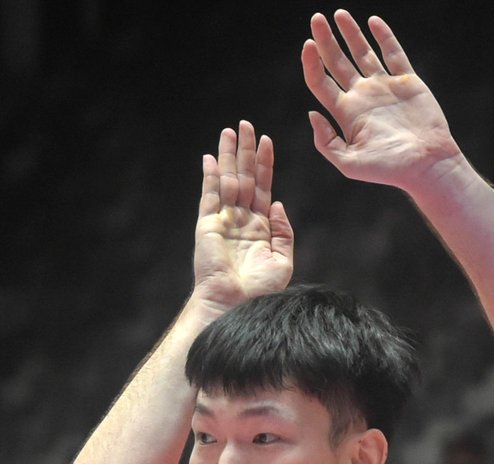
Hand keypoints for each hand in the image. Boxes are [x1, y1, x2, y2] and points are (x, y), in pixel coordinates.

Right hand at [193, 121, 293, 311]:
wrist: (236, 307)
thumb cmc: (260, 292)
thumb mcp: (282, 262)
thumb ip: (283, 233)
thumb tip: (278, 204)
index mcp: (260, 228)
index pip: (263, 188)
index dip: (265, 164)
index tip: (268, 141)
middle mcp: (241, 220)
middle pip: (244, 177)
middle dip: (246, 151)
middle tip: (247, 124)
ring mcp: (223, 221)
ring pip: (227, 181)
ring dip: (228, 156)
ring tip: (230, 131)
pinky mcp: (208, 226)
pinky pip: (209, 197)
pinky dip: (210, 177)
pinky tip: (210, 159)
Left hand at [301, 11, 459, 191]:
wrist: (427, 165)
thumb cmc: (390, 170)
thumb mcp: (350, 164)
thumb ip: (327, 143)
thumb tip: (312, 113)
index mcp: (347, 114)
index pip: (321, 82)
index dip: (311, 63)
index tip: (308, 45)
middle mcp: (363, 97)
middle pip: (337, 62)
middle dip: (325, 40)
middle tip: (316, 19)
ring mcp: (385, 87)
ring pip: (363, 53)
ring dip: (350, 33)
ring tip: (339, 14)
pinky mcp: (407, 81)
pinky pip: (393, 53)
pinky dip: (384, 36)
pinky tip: (373, 21)